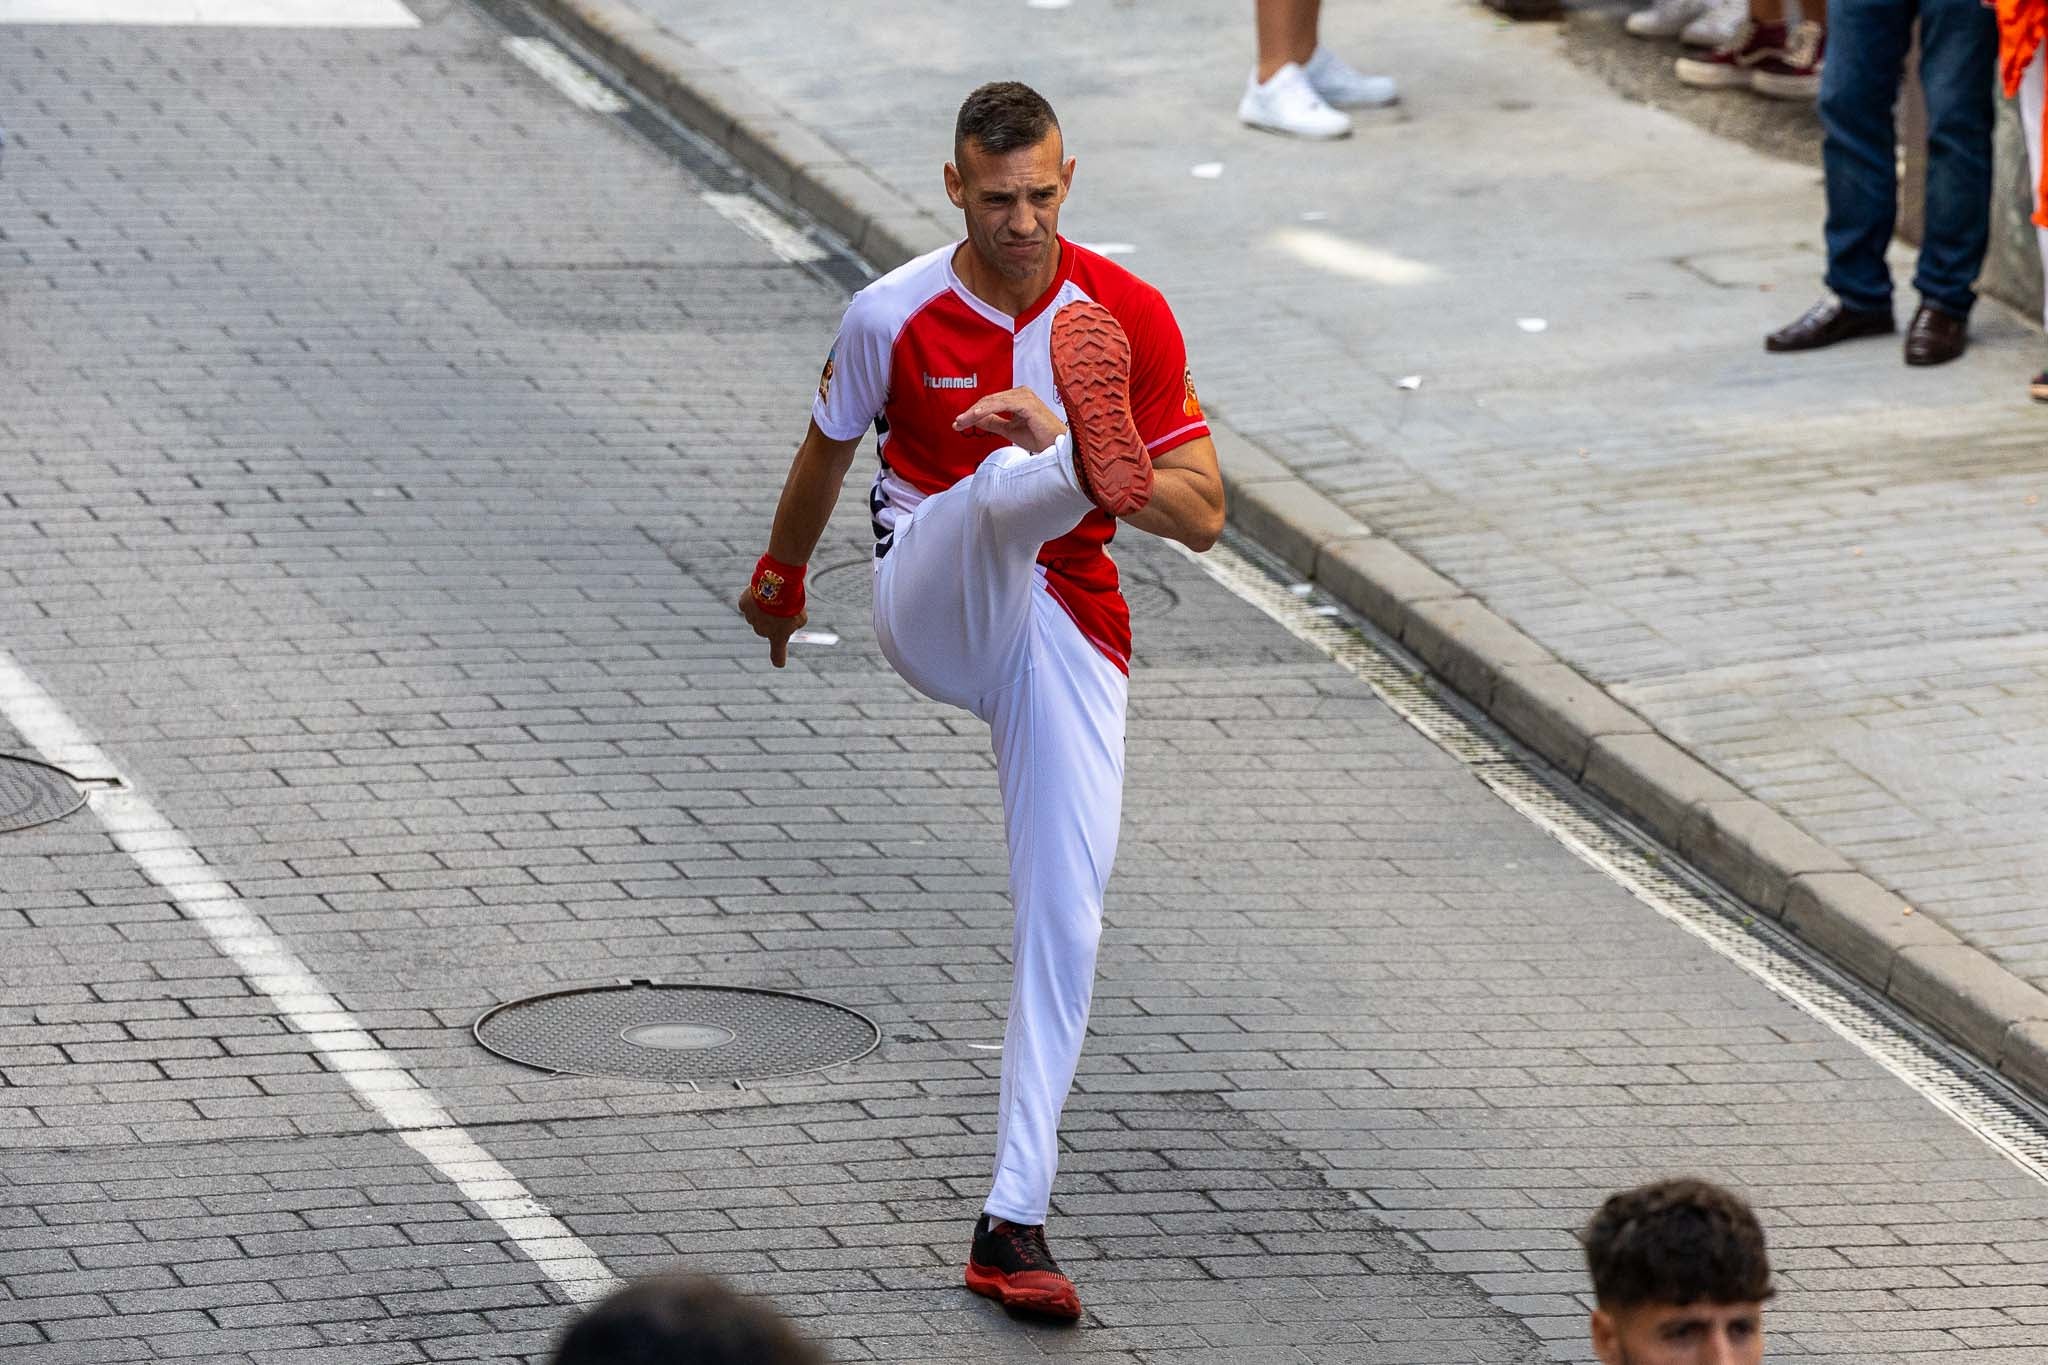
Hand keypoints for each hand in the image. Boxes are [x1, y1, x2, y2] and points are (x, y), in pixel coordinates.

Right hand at [737, 586, 805, 667]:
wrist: (777, 586)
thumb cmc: (791, 603)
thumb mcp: (801, 617)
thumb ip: (795, 624)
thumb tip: (789, 622)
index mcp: (778, 636)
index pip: (778, 654)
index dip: (779, 659)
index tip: (779, 663)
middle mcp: (762, 631)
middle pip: (766, 628)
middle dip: (772, 621)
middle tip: (781, 608)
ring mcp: (751, 618)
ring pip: (757, 616)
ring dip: (763, 609)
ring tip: (773, 597)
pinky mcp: (744, 605)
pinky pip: (749, 604)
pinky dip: (754, 599)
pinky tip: (761, 593)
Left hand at [951, 387, 1067, 451]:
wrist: (1057, 447)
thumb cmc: (1040, 438)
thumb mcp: (1010, 430)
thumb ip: (994, 423)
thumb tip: (976, 419)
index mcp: (1018, 397)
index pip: (990, 402)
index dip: (973, 412)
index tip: (959, 423)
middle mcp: (1021, 393)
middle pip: (989, 400)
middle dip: (970, 413)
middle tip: (957, 423)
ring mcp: (1024, 396)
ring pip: (992, 402)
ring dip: (974, 413)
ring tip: (961, 422)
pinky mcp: (1026, 403)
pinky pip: (1001, 405)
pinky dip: (986, 410)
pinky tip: (974, 417)